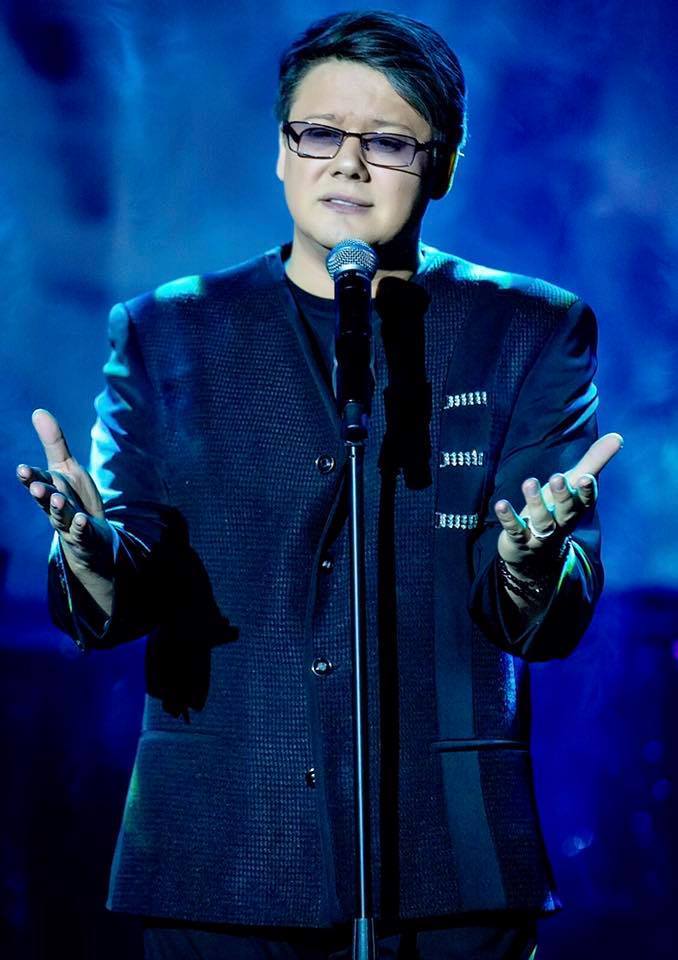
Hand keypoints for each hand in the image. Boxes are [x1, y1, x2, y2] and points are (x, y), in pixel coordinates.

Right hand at [17, 409, 113, 578]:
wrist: (90, 534)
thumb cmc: (74, 496)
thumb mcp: (65, 467)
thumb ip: (53, 442)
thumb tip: (38, 411)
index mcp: (49, 487)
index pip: (38, 480)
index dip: (30, 476)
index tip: (22, 469)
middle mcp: (54, 506)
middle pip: (46, 499)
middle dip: (40, 493)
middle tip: (35, 486)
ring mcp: (67, 522)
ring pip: (60, 516)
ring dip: (58, 508)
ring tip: (57, 500)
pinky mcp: (84, 535)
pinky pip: (81, 531)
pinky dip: (80, 526)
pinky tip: (81, 520)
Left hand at [494, 432, 622, 572]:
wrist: (536, 554)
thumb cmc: (557, 509)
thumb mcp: (573, 485)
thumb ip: (593, 462)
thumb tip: (618, 437)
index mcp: (575, 508)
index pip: (585, 501)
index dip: (586, 491)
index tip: (587, 477)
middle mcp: (560, 522)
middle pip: (565, 511)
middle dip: (562, 495)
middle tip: (557, 477)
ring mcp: (540, 533)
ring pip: (541, 520)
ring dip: (535, 502)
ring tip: (529, 482)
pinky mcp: (519, 539)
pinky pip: (514, 530)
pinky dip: (508, 518)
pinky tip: (501, 504)